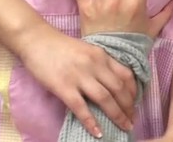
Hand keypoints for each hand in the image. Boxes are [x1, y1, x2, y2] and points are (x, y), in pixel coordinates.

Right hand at [17, 27, 136, 136]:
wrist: (37, 41)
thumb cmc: (62, 46)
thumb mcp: (88, 50)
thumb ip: (101, 64)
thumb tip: (112, 83)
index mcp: (103, 56)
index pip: (126, 75)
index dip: (134, 91)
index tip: (136, 103)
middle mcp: (95, 65)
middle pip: (118, 89)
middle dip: (128, 107)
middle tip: (132, 120)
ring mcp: (80, 77)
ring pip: (105, 99)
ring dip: (117, 115)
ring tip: (124, 126)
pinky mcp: (63, 87)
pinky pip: (81, 108)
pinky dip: (91, 122)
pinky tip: (98, 132)